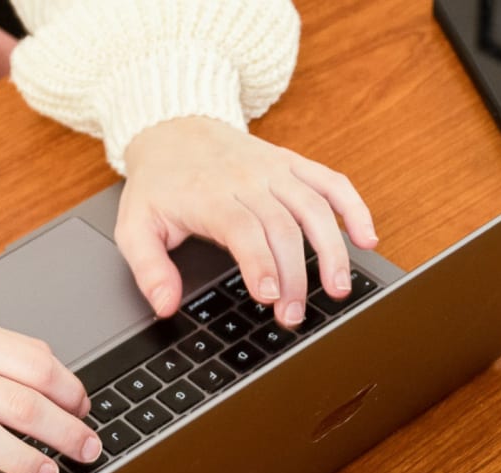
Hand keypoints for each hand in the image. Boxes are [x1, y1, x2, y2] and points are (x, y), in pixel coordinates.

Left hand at [118, 116, 377, 327]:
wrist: (173, 127)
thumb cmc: (158, 183)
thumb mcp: (134, 226)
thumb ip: (148, 268)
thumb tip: (164, 305)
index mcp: (210, 197)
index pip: (243, 230)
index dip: (260, 263)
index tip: (270, 297)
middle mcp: (248, 180)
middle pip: (282, 227)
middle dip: (294, 276)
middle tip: (294, 315)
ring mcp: (275, 170)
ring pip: (314, 207)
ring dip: (331, 250)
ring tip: (339, 288)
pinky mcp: (292, 163)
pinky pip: (331, 182)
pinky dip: (353, 208)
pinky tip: (366, 239)